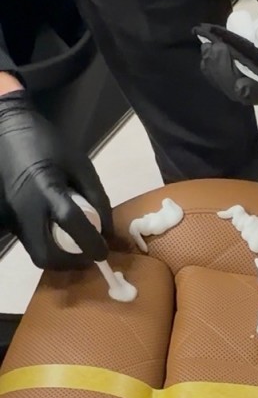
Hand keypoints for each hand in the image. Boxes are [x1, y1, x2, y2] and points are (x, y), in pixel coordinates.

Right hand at [0, 90, 111, 269]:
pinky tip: (63, 239)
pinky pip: (32, 246)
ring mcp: (15, 218)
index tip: (104, 252)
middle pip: (47, 254)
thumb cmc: (48, 146)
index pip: (70, 222)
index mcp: (45, 188)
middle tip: (89, 254)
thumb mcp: (81, 165)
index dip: (91, 242)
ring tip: (79, 248)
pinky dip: (51, 250)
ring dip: (62, 259)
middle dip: (72, 262)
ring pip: (38, 255)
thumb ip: (98, 199)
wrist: (9, 134)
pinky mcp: (11, 223)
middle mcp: (26, 209)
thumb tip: (107, 233)